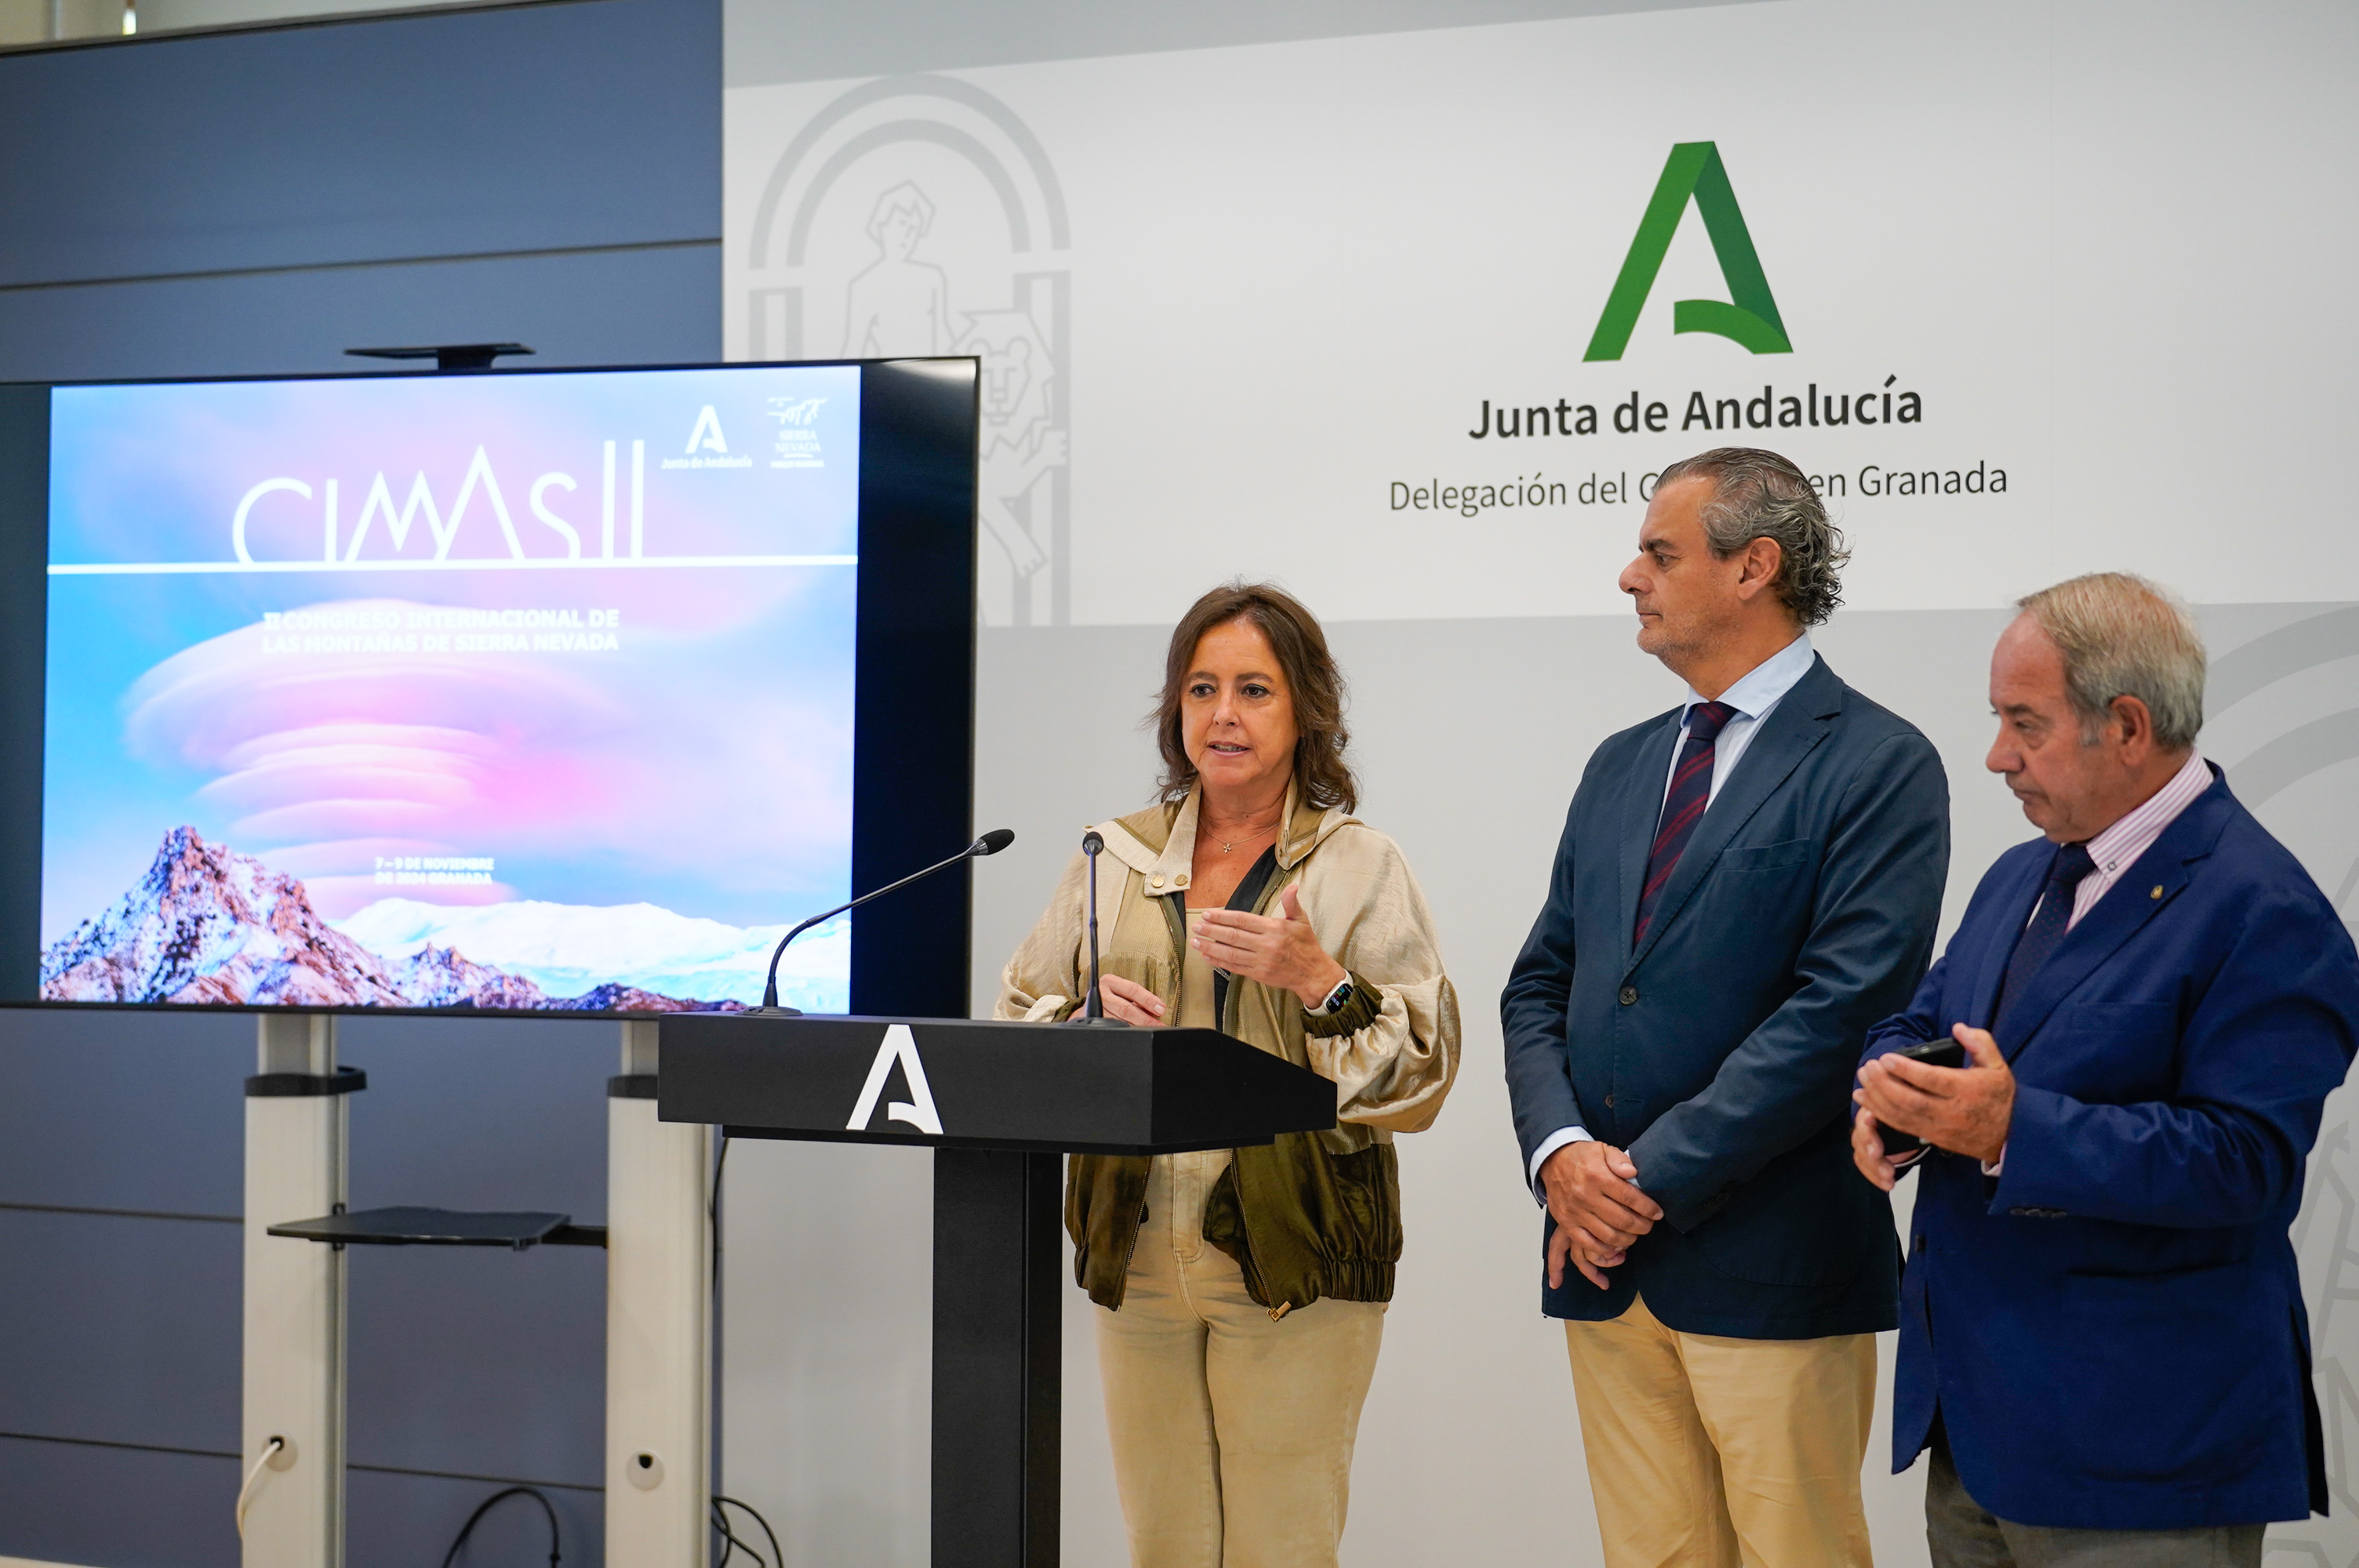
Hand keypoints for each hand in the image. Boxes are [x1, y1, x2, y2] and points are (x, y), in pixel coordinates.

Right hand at [1075, 974, 1163, 1027]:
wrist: (1091, 1006)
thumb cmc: (1114, 997)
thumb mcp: (1124, 993)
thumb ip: (1139, 1000)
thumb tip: (1158, 1010)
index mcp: (1110, 981)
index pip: (1132, 989)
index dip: (1148, 1000)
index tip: (1161, 1009)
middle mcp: (1100, 994)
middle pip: (1125, 1008)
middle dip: (1144, 1019)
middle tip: (1158, 1025)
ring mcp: (1094, 1010)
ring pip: (1118, 1022)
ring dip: (1137, 1028)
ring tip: (1150, 1031)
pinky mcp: (1092, 1023)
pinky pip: (1112, 1030)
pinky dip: (1126, 1033)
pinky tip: (1135, 1035)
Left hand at [1191, 884, 1347, 1009]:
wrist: (1313, 974)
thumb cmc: (1306, 945)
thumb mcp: (1302, 920)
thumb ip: (1292, 903)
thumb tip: (1292, 886)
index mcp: (1274, 928)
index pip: (1243, 920)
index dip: (1223, 917)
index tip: (1207, 914)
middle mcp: (1266, 945)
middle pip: (1233, 936)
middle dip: (1211, 931)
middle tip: (1196, 927)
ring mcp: (1261, 961)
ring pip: (1230, 953)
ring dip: (1210, 947)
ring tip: (1195, 941)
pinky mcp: (1258, 974)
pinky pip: (1235, 967)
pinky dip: (1219, 962)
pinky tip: (1207, 956)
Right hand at [1539, 1141, 1659, 1289]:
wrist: (1552, 1161)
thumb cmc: (1581, 1156)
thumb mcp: (1602, 1148)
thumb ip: (1619, 1159)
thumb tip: (1633, 1173)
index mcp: (1597, 1176)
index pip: (1629, 1197)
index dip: (1648, 1208)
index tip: (1658, 1213)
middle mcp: (1585, 1196)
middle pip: (1622, 1220)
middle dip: (1642, 1226)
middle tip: (1649, 1225)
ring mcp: (1575, 1212)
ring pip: (1608, 1236)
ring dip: (1627, 1240)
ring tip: (1634, 1235)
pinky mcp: (1567, 1223)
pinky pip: (1588, 1244)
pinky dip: (1605, 1250)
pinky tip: (1616, 1247)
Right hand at [1851, 1106, 1912, 1191]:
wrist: (1911, 1132)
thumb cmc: (1910, 1118)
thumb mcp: (1913, 1114)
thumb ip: (1912, 1111)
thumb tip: (1920, 1097)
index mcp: (1876, 1108)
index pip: (1867, 1113)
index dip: (1868, 1117)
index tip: (1871, 1119)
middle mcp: (1865, 1123)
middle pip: (1860, 1134)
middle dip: (1869, 1145)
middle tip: (1876, 1154)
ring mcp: (1864, 1140)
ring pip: (1860, 1153)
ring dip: (1874, 1166)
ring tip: (1889, 1175)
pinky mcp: (1865, 1156)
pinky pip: (1864, 1166)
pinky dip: (1875, 1177)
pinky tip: (1888, 1184)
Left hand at [1854, 1023, 2013, 1164]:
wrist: (2010, 1136)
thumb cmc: (2000, 1097)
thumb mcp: (1998, 1066)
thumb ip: (1981, 1043)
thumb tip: (1958, 1028)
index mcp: (1967, 1090)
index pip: (1932, 1080)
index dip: (1906, 1070)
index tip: (1886, 1057)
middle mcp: (1950, 1111)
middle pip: (1910, 1100)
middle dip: (1884, 1084)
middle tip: (1868, 1067)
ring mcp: (1939, 1127)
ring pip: (1902, 1115)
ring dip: (1877, 1098)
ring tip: (1862, 1080)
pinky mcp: (1931, 1137)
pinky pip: (1902, 1127)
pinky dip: (1880, 1114)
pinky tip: (1865, 1100)